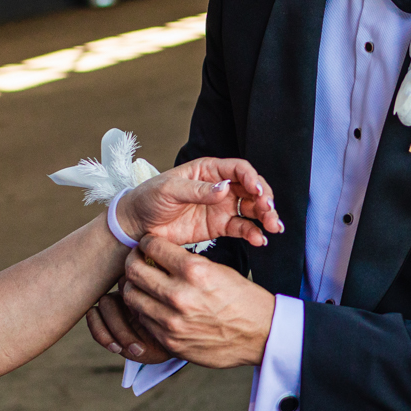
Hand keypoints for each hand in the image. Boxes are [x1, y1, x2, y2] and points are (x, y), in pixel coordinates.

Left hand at [99, 237, 274, 368]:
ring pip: (132, 297)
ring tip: (142, 284)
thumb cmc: (244, 300)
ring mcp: (171, 322)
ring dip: (134, 287)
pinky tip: (152, 305)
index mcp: (195, 271)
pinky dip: (143, 310)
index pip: (153, 247)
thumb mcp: (219, 271)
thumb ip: (187, 264)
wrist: (260, 335)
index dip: (147, 242)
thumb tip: (159, 258)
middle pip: (134, 271)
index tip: (147, 244)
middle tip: (137, 261)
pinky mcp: (169, 342)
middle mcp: (179, 296)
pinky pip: (142, 321)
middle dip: (133, 261)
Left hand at [114, 157, 282, 248]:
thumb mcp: (169, 190)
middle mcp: (220, 187)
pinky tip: (259, 240)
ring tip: (273, 227)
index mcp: (209, 171)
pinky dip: (253, 233)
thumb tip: (224, 188)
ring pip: (252, 209)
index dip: (252, 178)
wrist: (137, 226)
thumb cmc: (149, 199)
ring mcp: (222, 207)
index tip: (258, 191)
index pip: (239, 169)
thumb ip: (197, 190)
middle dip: (265, 199)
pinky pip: (241, 228)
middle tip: (269, 211)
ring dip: (265, 216)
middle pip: (252, 189)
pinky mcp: (220, 226)